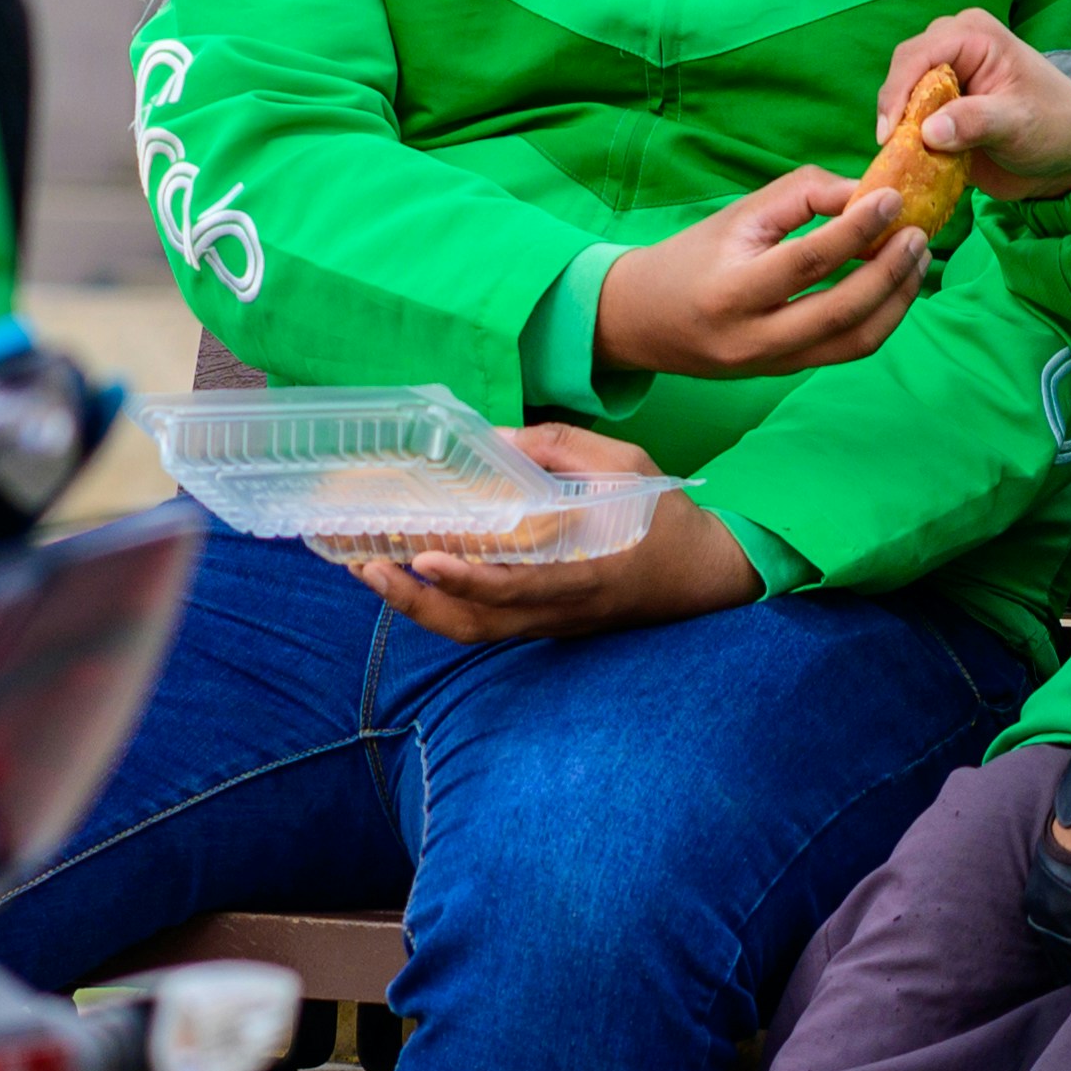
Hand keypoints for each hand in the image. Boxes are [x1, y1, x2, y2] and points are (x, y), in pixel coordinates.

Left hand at [350, 430, 756, 643]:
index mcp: (587, 574)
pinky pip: (484, 623)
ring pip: (474, 631)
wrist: (704, 576)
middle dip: (417, 603)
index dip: (467, 580)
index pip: (517, 588)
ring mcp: (549, 622)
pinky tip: (407, 574)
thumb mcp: (627, 465)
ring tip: (370, 570)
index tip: (425, 558)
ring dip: (418, 606)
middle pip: (477, 626)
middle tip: (367, 568)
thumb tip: (498, 440)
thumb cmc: (666, 517)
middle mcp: (561, 609)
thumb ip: (564, 449)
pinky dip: (441, 603)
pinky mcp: (541, 622)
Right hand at [592, 166, 930, 384]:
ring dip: (897, 300)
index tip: (893, 198)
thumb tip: (866, 193)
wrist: (642, 321)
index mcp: (731, 290)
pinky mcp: (785, 373)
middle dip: (890, 272)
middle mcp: (752, 337)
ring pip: (854, 341)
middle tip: (919, 234)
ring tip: (917, 259)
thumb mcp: (737, 215)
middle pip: (841, 311)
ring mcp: (771, 363)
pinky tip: (895, 286)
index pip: (807, 261)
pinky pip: (846, 350)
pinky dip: (881, 317)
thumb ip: (802, 196)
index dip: (857, 229)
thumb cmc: (692, 256)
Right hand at [874, 7, 1070, 205]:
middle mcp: (954, 49)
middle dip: (895, 109)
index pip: (918, 54)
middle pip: (903, 72)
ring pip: (901, 97)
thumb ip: (975, 122)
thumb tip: (927, 132)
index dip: (898, 91)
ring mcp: (946, 79)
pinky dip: (906, 142)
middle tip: (894, 149)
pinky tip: (909, 163)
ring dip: (899, 128)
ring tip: (901, 158)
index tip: (890, 134)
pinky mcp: (941, 109)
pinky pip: (909, 121)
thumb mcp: (1019, 123)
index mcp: (974, 35)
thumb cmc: (1056, 127)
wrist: (1070, 158)